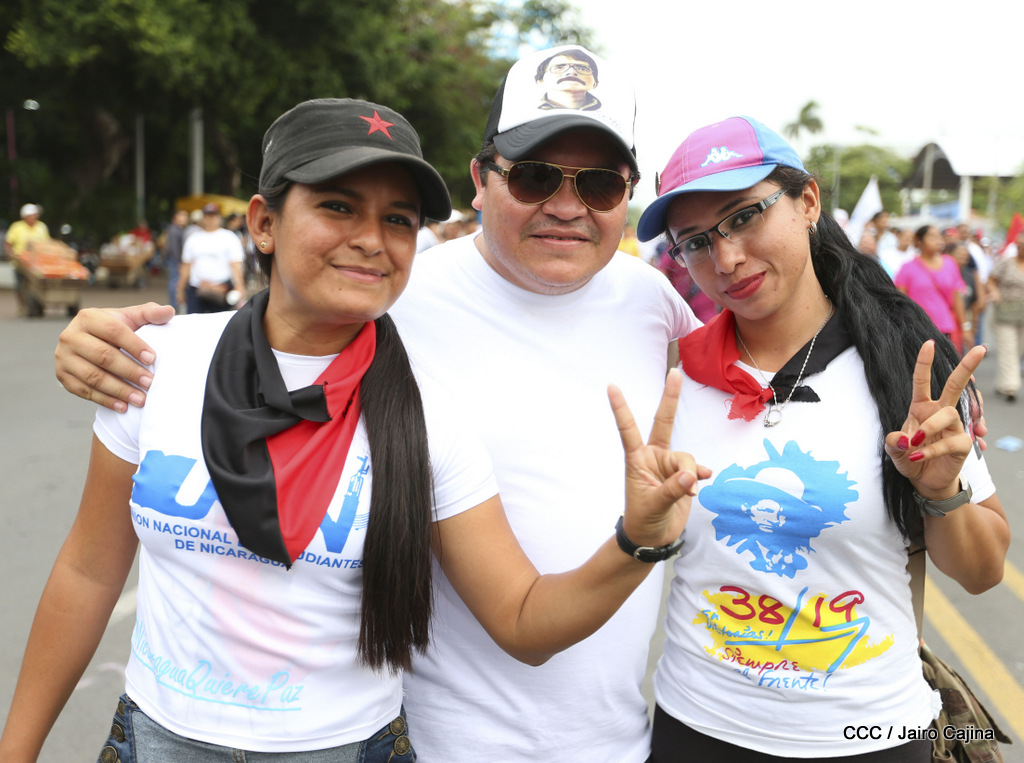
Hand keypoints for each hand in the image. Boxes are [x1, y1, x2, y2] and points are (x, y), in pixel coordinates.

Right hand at [55, 303, 174, 411]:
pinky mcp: (63, 376)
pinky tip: (123, 407)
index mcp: (88, 317)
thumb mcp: (130, 317)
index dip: (134, 345)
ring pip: (93, 376)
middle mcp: (70, 336)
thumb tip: (169, 311)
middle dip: (129, 371)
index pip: (113, 331)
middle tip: (150, 383)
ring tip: (140, 399)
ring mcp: (63, 357)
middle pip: (103, 356)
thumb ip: (149, 313)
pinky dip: (105, 400)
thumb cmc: (115, 329)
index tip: (152, 359)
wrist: (91, 342)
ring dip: (119, 390)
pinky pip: (84, 391)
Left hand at [608, 368, 710, 548]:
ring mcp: (669, 466)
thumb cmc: (643, 519)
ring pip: (687, 457)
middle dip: (670, 398)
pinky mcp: (684, 476)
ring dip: (690, 473)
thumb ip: (673, 489)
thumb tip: (692, 474)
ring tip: (687, 492)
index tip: (611, 386)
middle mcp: (653, 457)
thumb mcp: (654, 505)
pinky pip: (696, 468)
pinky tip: (703, 481)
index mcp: (637, 459)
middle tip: (675, 373)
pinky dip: (700, 475)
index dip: (621, 408)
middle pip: (664, 423)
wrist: (653, 538)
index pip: (628, 430)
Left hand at [884, 341, 984, 499]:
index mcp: (921, 407)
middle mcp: (940, 412)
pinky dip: (932, 449)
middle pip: (956, 386)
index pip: (923, 381)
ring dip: (929, 427)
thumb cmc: (909, 458)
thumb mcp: (893, 450)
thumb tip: (903, 438)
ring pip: (949, 414)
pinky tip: (918, 457)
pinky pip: (950, 441)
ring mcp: (953, 427)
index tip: (928, 343)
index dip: (924, 363)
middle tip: (981, 349)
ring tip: (914, 442)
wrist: (923, 481)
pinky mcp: (961, 444)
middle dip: (967, 367)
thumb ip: (893, 443)